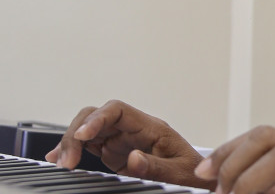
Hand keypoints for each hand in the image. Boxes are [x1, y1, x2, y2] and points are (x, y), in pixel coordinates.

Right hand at [45, 100, 213, 189]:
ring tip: (61, 162)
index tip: (83, 135)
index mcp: (151, 127)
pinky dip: (74, 150)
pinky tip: (60, 159)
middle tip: (67, 159)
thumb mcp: (179, 172)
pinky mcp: (115, 151)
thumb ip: (156, 165)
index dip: (98, 118)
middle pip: (98, 116)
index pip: (119, 110)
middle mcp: (134, 129)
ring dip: (72, 141)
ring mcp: (123, 139)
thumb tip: (133, 157)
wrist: (198, 179)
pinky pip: (90, 144)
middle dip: (78, 132)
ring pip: (89, 128)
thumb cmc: (192, 173)